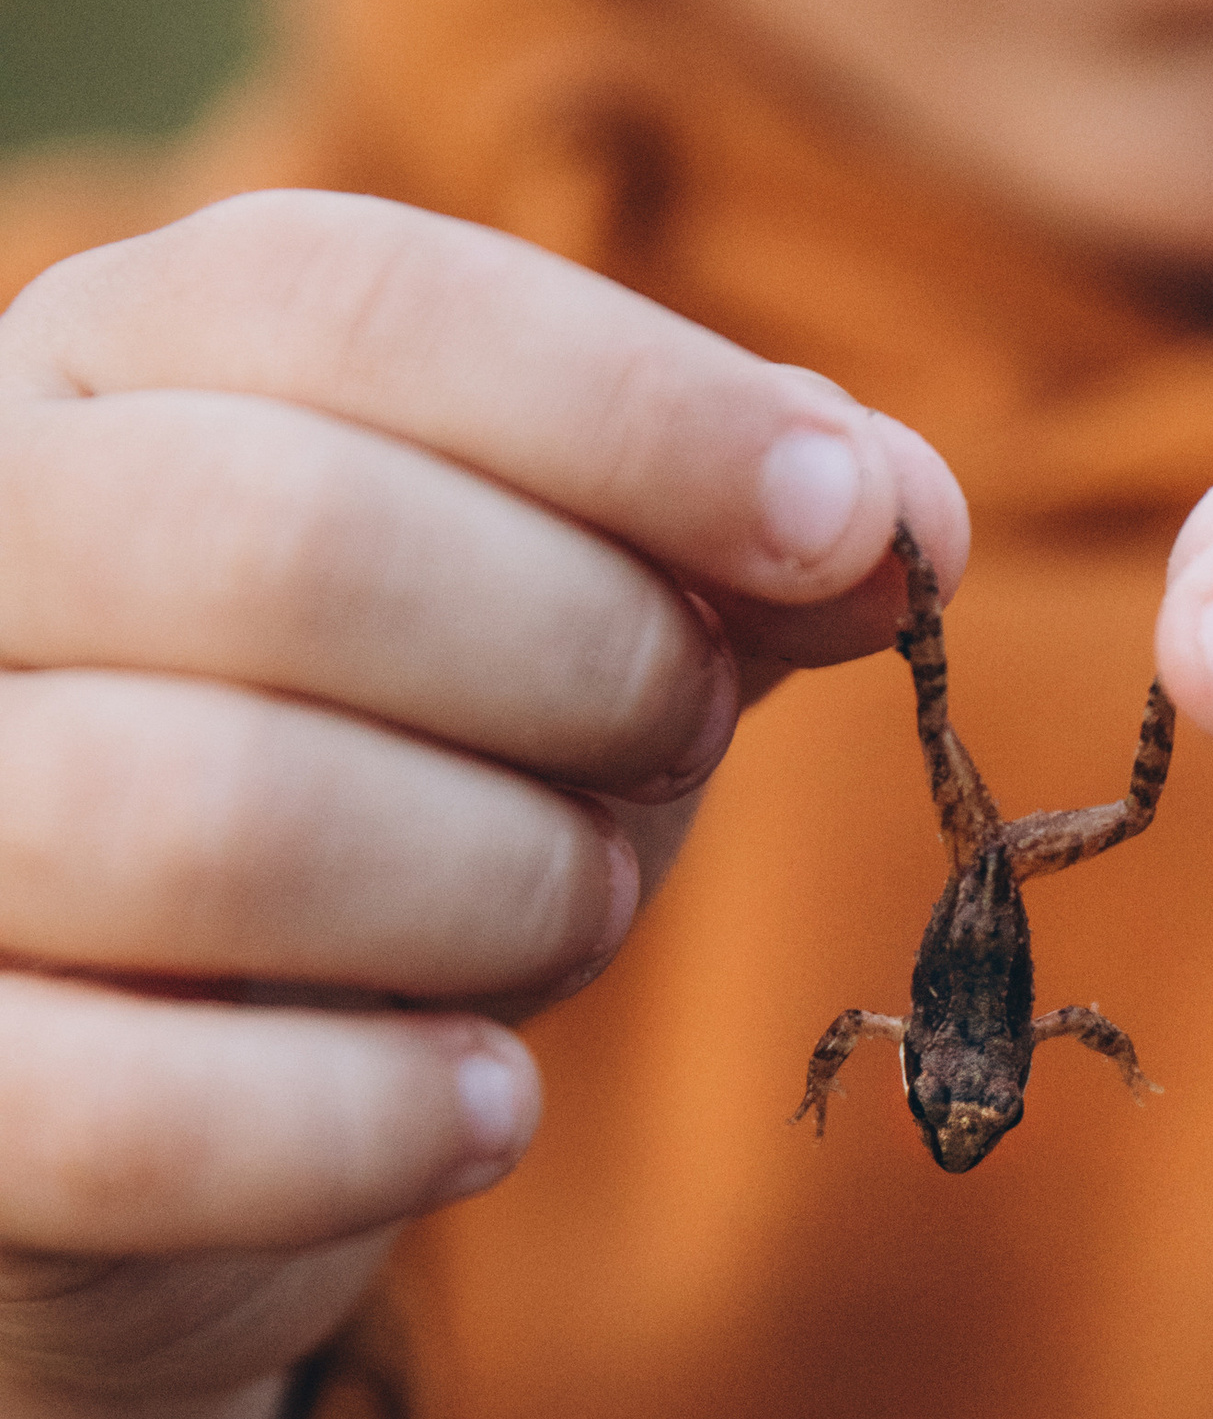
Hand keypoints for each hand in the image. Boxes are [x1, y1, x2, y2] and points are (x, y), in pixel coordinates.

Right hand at [0, 190, 962, 1418]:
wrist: (147, 1123)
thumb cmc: (381, 808)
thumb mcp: (561, 636)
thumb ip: (722, 547)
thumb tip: (907, 514)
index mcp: (98, 365)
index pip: (349, 295)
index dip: (638, 403)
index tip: (859, 524)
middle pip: (288, 539)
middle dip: (583, 663)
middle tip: (673, 748)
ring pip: (224, 819)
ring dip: (502, 889)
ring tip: (567, 914)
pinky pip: (145, 1116)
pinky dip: (379, 1121)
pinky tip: (486, 1107)